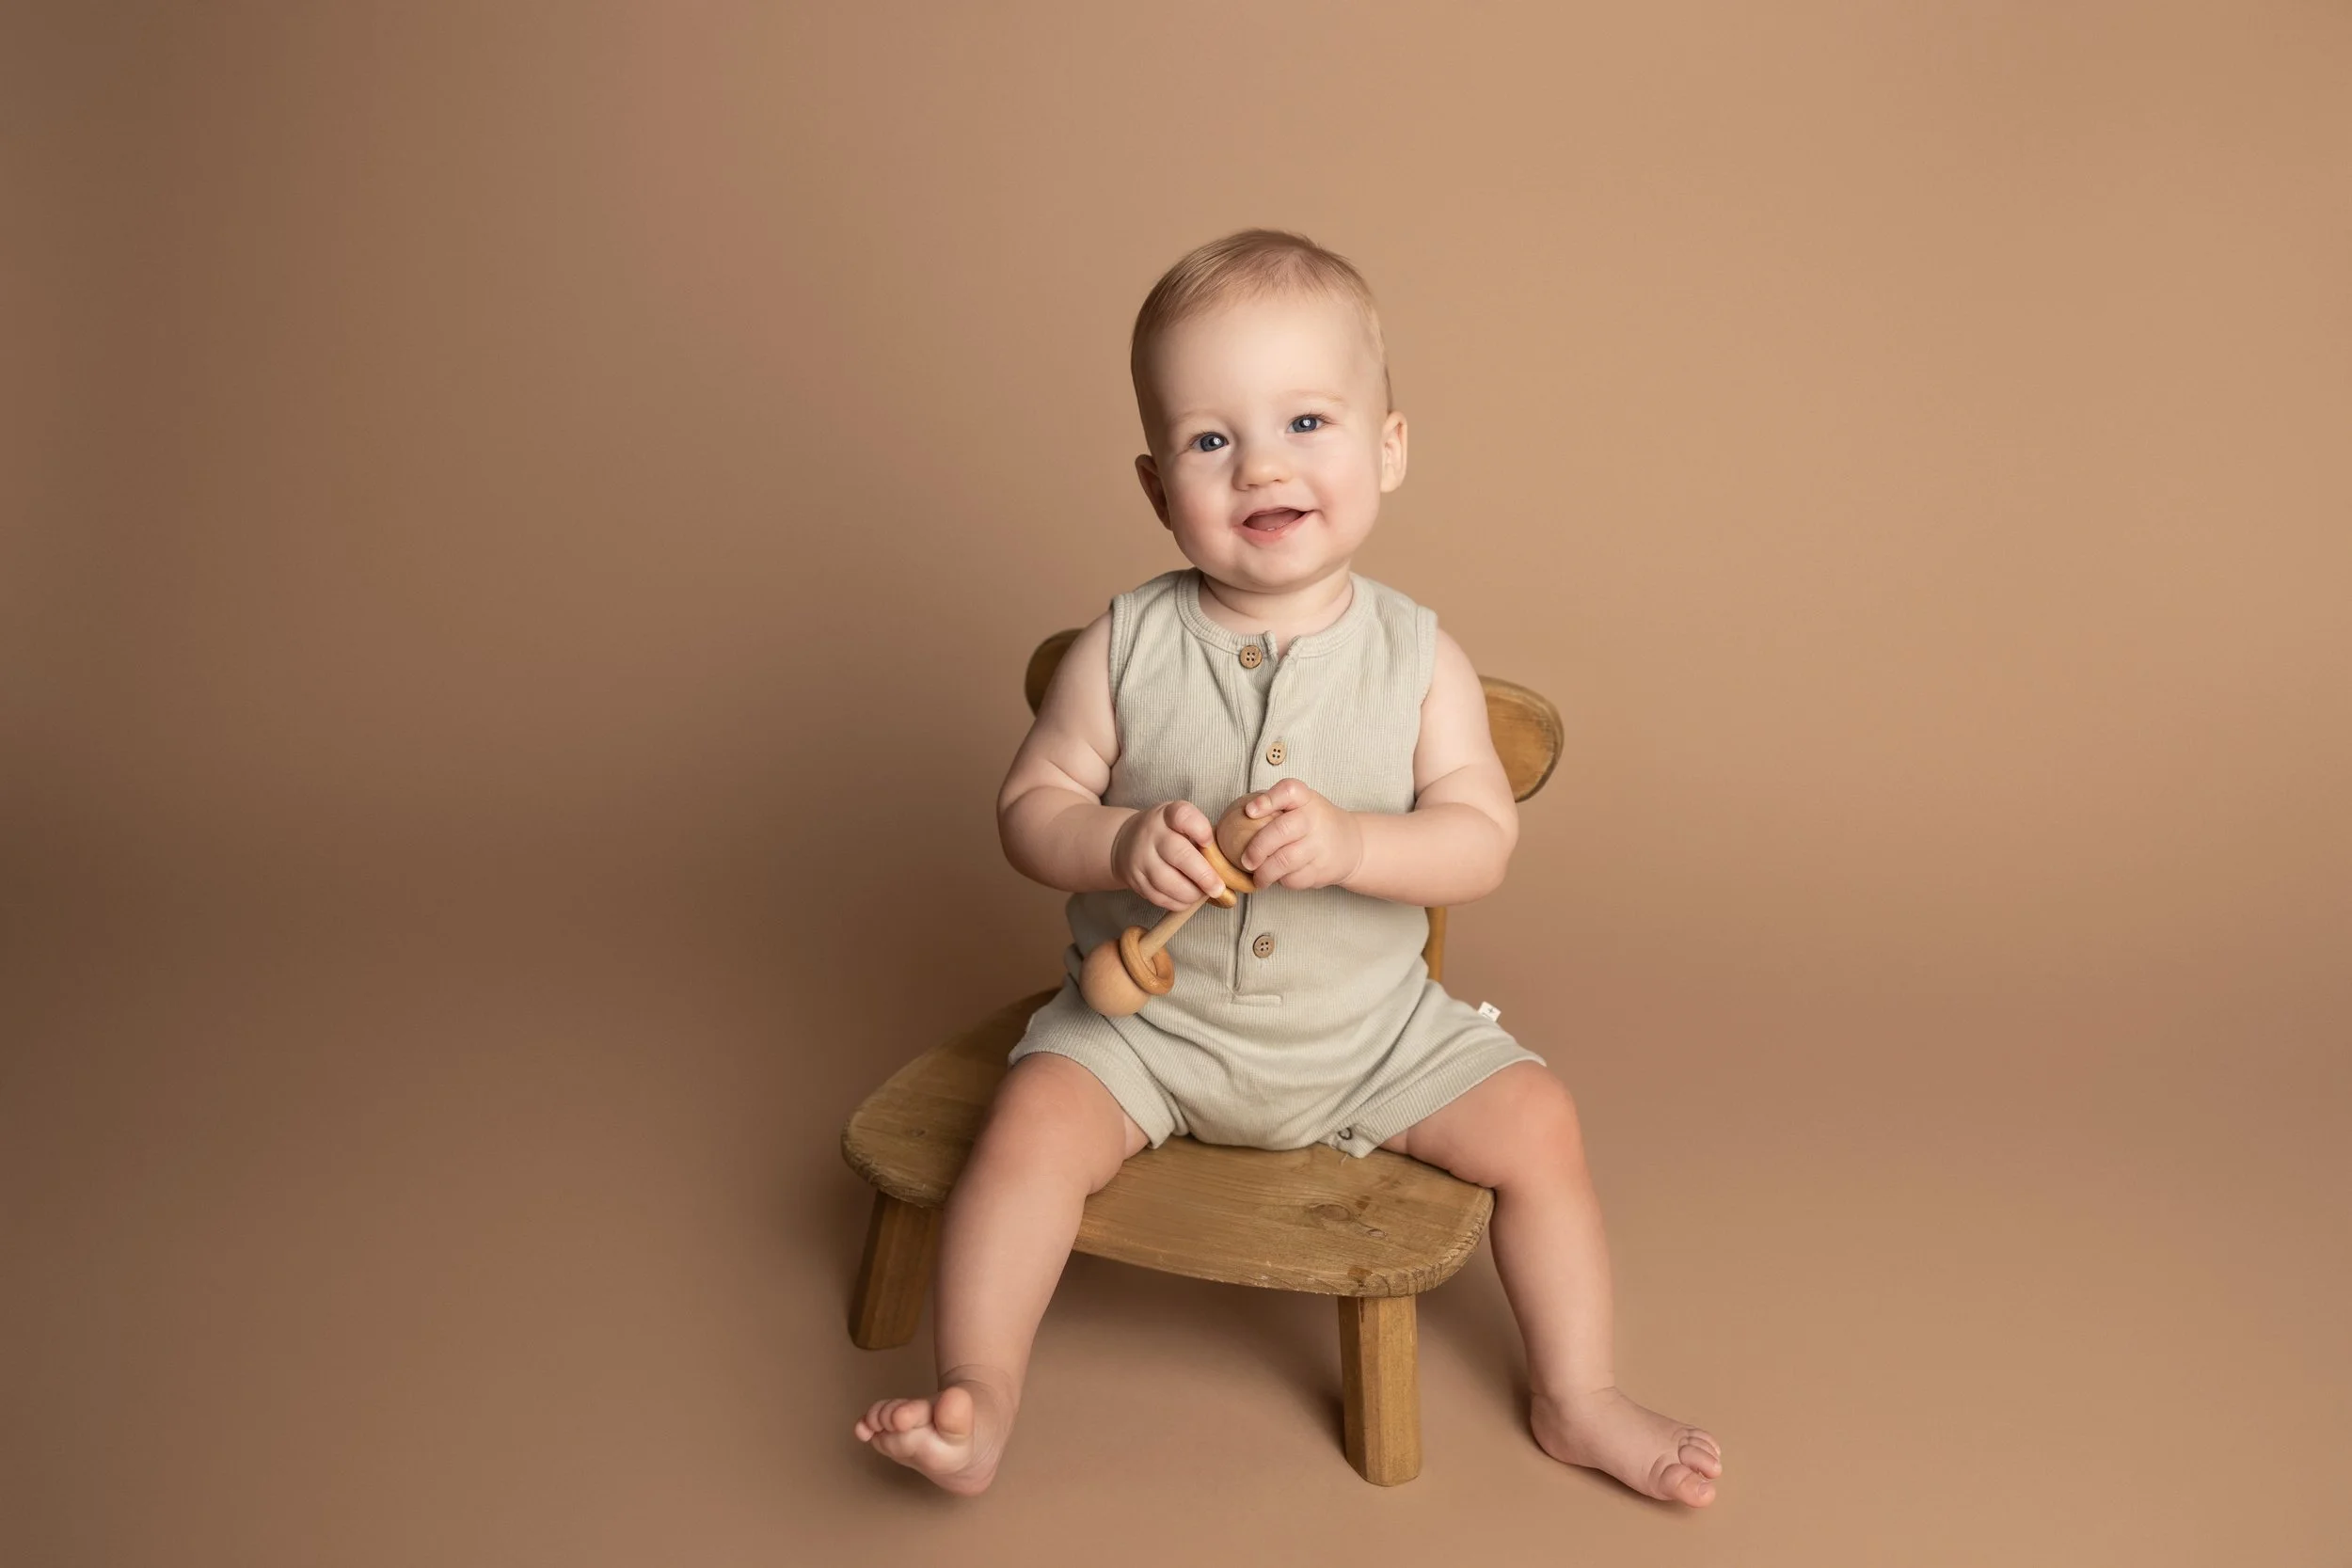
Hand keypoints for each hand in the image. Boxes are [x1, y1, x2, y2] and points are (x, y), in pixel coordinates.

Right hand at [1111, 800, 1225, 910]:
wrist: (1126, 842)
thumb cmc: (1167, 833)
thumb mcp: (1180, 822)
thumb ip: (1201, 835)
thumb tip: (1229, 866)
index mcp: (1167, 815)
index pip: (1182, 816)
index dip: (1199, 829)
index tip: (1210, 842)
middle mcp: (1151, 834)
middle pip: (1178, 854)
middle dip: (1202, 874)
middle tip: (1218, 888)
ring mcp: (1140, 858)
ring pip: (1167, 881)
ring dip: (1191, 893)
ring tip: (1204, 894)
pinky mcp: (1135, 880)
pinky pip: (1159, 897)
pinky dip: (1178, 902)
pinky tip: (1188, 899)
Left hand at [1234, 779, 1363, 890]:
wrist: (1353, 844)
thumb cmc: (1314, 822)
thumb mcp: (1301, 805)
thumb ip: (1275, 808)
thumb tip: (1234, 821)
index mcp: (1306, 799)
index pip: (1288, 791)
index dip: (1267, 800)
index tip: (1249, 811)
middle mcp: (1315, 818)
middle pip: (1281, 831)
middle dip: (1257, 849)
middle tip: (1246, 861)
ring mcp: (1320, 844)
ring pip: (1285, 861)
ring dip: (1265, 873)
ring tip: (1257, 877)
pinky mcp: (1323, 869)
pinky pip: (1295, 878)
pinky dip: (1282, 881)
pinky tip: (1280, 878)